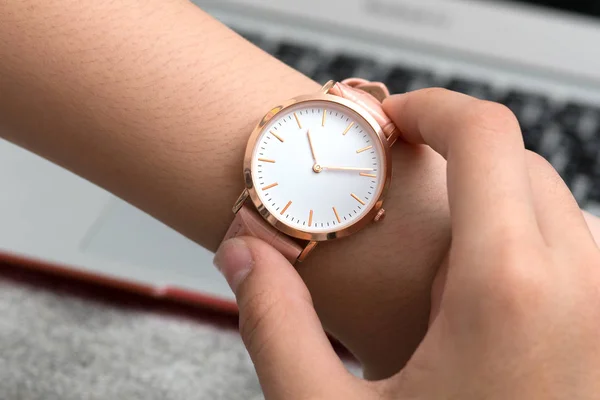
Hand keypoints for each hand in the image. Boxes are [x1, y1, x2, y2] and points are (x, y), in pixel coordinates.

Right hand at [214, 88, 599, 398]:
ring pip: (550, 203)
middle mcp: (579, 287)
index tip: (389, 120)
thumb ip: (274, 325)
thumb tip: (242, 251)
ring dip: (489, 194)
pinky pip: (569, 250)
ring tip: (429, 235)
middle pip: (517, 160)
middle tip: (395, 174)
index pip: (486, 133)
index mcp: (507, 289)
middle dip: (454, 149)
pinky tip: (470, 286)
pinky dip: (519, 237)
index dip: (431, 105)